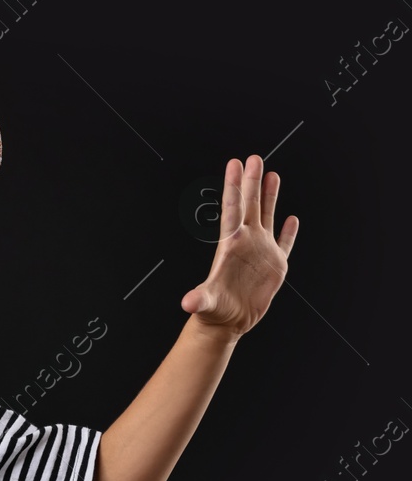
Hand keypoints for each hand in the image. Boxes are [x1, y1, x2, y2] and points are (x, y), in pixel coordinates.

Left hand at [180, 154, 298, 340]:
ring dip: (269, 196)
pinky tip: (291, 218)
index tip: (235, 163)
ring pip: (266, 217)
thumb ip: (199, 299)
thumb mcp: (206, 303)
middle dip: (252, 181)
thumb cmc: (214, 312)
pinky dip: (288, 231)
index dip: (234, 186)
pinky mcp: (274, 266)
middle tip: (254, 157)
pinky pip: (284, 243)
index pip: (233, 209)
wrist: (227, 323)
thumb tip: (189, 303)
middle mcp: (246, 243)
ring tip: (272, 174)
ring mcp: (261, 252)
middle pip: (250, 205)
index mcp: (231, 245)